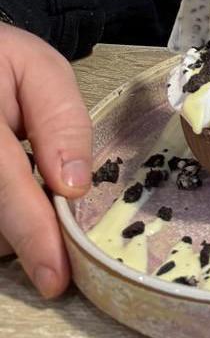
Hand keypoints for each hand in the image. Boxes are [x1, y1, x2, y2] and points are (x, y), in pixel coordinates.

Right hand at [0, 23, 92, 296]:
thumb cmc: (1, 61)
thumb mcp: (39, 70)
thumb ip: (60, 121)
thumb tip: (74, 186)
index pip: (4, 184)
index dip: (31, 233)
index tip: (57, 275)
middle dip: (27, 232)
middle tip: (58, 232)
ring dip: (8, 228)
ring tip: (27, 182)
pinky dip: (0, 219)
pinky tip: (12, 191)